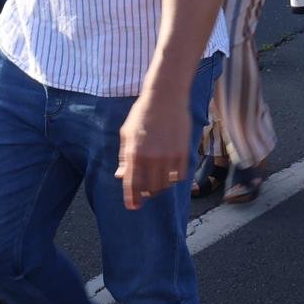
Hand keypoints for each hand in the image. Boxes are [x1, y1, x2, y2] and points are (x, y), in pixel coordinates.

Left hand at [116, 90, 192, 209]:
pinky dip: (174, 178)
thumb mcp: (126, 133)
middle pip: (150, 188)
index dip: (132, 199)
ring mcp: (169, 156)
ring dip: (160, 186)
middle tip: (145, 192)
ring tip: (157, 181)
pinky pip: (179, 176)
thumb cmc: (143, 113)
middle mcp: (152, 158)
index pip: (132, 185)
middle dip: (146, 193)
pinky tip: (169, 173)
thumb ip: (124, 156)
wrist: (166, 96)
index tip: (133, 207)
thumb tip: (120, 175)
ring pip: (165, 184)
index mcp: (135, 153)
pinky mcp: (183, 152)